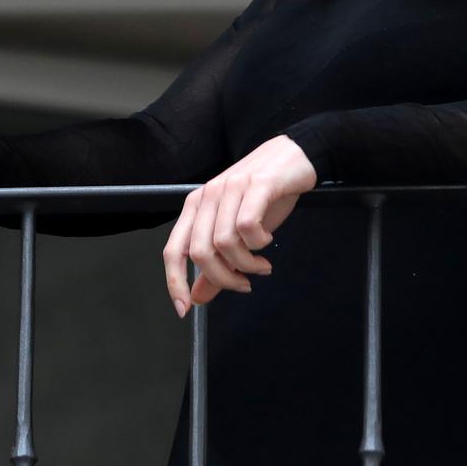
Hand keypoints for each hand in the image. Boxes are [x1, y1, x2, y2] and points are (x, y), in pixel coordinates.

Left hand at [163, 135, 317, 316]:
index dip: (175, 282)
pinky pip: (248, 225)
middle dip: (224, 279)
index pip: (173, 250)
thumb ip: (216, 264)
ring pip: (225, 243)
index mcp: (196, 207)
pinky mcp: (256, 184)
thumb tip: (198, 297)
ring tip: (262, 264)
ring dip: (247, 264)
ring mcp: (230, 188)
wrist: (293, 156)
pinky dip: (259, 243)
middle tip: (244, 284)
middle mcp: (207, 196)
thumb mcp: (237, 230)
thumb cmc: (264, 194)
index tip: (185, 308)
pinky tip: (268, 241)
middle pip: (200, 252)